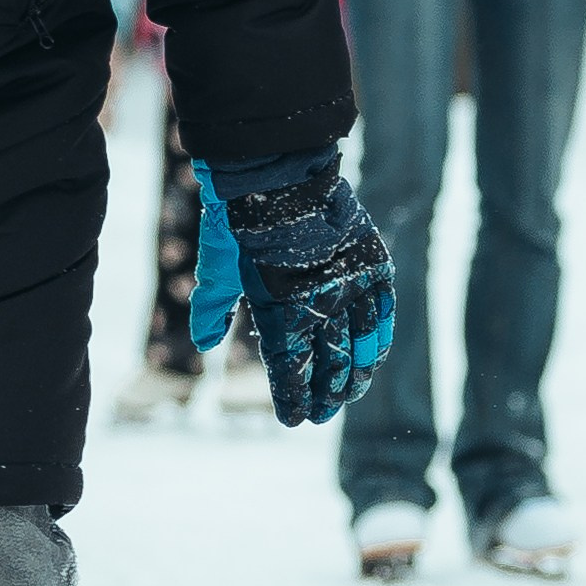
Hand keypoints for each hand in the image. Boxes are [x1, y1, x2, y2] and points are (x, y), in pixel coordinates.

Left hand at [189, 150, 393, 428]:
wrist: (281, 166)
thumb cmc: (240, 214)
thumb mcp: (218, 260)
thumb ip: (212, 303)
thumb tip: (203, 344)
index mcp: (280, 307)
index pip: (291, 367)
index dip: (293, 397)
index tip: (293, 419)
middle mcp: (320, 301)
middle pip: (328, 363)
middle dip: (325, 395)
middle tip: (322, 416)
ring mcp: (349, 281)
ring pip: (360, 343)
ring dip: (355, 373)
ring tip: (348, 394)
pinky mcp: (370, 260)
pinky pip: (382, 309)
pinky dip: (379, 335)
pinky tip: (375, 355)